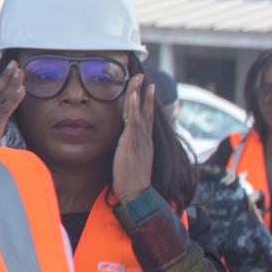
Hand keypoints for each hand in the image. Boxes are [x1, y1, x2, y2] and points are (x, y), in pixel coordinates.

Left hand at [110, 75, 156, 201]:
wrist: (137, 193)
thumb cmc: (133, 182)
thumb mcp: (131, 163)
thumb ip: (129, 152)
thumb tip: (124, 148)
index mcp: (145, 142)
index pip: (147, 118)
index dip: (147, 103)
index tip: (147, 89)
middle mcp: (144, 138)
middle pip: (145, 111)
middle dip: (144, 93)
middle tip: (144, 78)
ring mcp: (139, 139)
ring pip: (139, 112)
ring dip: (138, 94)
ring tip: (137, 79)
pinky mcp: (132, 142)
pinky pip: (133, 120)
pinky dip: (133, 106)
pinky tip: (132, 95)